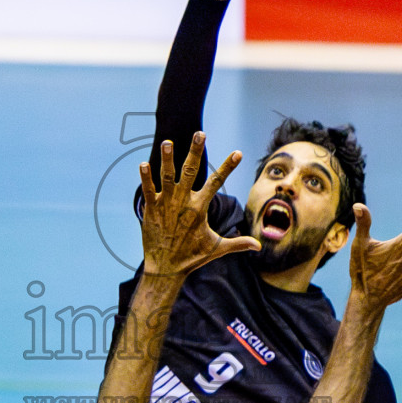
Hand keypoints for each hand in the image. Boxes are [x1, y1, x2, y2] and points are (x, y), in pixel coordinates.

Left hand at [140, 133, 259, 277]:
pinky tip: (143, 163)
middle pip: (190, 171)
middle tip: (200, 134)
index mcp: (200, 208)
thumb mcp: (217, 249)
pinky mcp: (151, 209)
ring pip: (167, 177)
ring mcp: (166, 204)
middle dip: (195, 152)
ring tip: (168, 142)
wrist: (166, 268)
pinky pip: (148, 190)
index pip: (217, 182)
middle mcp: (183, 203)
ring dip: (167, 159)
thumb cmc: (192, 257)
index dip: (228, 167)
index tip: (237, 153)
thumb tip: (258, 246)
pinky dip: (146, 177)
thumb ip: (238, 244)